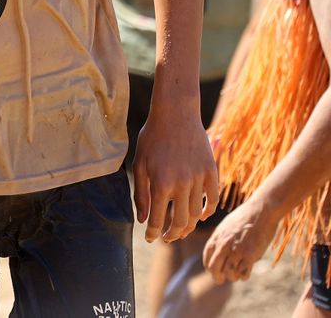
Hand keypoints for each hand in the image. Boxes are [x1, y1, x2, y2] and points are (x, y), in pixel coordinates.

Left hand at [133, 99, 219, 241]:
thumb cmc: (152, 138)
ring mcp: (199, 178)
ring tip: (180, 229)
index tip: (150, 238)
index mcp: (161, 184)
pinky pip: (213, 197)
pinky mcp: (212, 171)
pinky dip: (208, 210)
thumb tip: (143, 220)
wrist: (176, 114)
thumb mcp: (139, 164)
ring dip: (189, 226)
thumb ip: (140, 194)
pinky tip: (201, 216)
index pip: (157, 219)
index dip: (153, 233)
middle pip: (181, 222)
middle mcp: (182, 184)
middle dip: (172, 234)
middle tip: (167, 238)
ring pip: (197, 213)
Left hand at [203, 197, 275, 282]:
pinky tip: (245, 275)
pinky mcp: (250, 254)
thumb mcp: (226, 225)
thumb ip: (221, 238)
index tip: (212, 271)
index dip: (208, 266)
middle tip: (220, 280)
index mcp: (217, 237)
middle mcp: (224, 245)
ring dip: (231, 277)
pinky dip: (243, 276)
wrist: (261, 211)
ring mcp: (237, 250)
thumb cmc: (245, 217)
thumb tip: (218, 250)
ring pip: (229, 272)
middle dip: (216, 276)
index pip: (207, 256)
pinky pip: (244, 272)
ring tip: (235, 277)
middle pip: (215, 267)